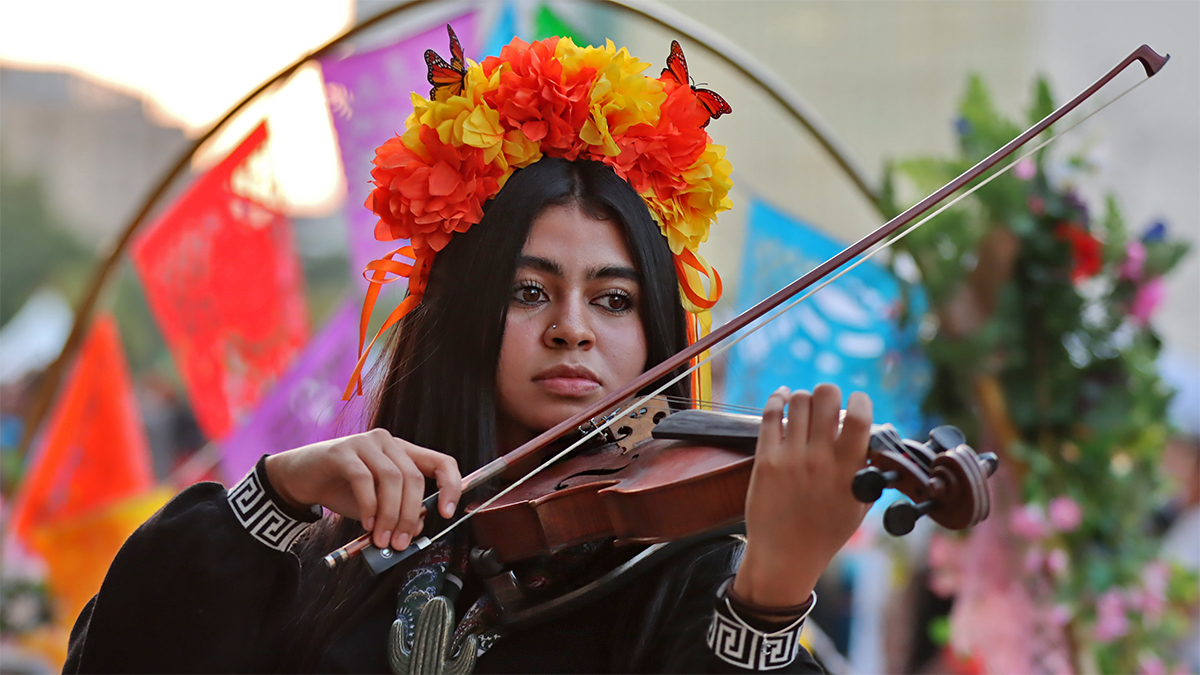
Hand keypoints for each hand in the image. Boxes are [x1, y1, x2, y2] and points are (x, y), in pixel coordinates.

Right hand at [263, 429, 461, 549]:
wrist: (300, 479)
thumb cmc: (343, 490)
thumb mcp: (377, 506)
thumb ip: (398, 512)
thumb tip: (419, 526)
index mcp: (404, 453)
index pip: (441, 462)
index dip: (451, 486)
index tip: (447, 513)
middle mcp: (388, 442)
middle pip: (413, 478)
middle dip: (410, 515)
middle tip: (401, 543)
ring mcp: (366, 443)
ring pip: (392, 479)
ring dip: (390, 515)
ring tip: (382, 539)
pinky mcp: (342, 451)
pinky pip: (363, 479)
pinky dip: (369, 506)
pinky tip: (367, 524)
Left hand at [734, 384, 872, 607]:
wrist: (785, 556)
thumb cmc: (825, 533)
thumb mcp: (858, 505)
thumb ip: (866, 471)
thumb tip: (870, 439)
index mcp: (848, 471)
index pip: (859, 417)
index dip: (860, 401)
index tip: (858, 402)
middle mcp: (819, 459)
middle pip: (826, 396)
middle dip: (830, 393)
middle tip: (828, 404)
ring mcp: (790, 458)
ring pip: (798, 401)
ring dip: (804, 398)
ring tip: (806, 406)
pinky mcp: (765, 459)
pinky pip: (770, 415)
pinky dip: (777, 398)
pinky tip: (783, 396)